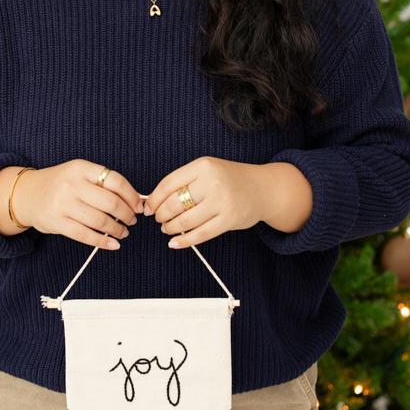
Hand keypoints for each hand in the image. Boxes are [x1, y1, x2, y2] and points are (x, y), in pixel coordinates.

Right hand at [19, 160, 143, 249]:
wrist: (27, 194)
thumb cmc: (61, 184)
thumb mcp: (79, 174)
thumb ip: (103, 183)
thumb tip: (135, 200)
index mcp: (81, 168)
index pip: (115, 180)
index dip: (131, 195)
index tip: (138, 206)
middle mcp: (72, 184)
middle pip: (110, 202)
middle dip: (127, 214)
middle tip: (132, 220)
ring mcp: (63, 204)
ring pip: (100, 221)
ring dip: (117, 229)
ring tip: (123, 232)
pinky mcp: (57, 222)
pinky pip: (85, 235)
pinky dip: (103, 242)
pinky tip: (113, 244)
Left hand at [142, 156, 266, 248]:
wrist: (263, 188)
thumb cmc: (229, 179)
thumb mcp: (207, 170)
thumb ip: (184, 181)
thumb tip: (153, 201)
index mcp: (203, 166)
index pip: (168, 184)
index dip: (154, 199)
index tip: (147, 208)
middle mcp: (212, 182)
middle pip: (174, 203)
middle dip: (161, 215)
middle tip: (158, 219)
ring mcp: (222, 202)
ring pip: (186, 220)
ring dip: (170, 227)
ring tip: (167, 228)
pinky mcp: (229, 219)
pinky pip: (201, 234)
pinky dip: (184, 241)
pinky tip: (175, 243)